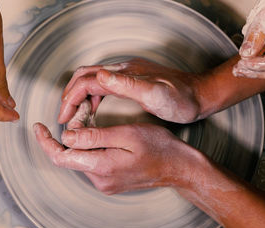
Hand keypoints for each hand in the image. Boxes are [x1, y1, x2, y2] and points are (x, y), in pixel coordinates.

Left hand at [33, 122, 204, 194]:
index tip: (38, 126)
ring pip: (80, 157)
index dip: (45, 141)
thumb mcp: (127, 134)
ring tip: (93, 117)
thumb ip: (94, 137)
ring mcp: (105, 183)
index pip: (61, 157)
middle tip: (82, 112)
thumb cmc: (158, 146)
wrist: (178, 167)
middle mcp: (99, 180)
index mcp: (101, 167)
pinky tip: (100, 133)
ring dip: (81, 138)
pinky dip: (90, 146)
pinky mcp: (110, 181)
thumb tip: (66, 137)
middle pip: (70, 155)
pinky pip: (91, 162)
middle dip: (69, 132)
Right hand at [58, 58, 203, 124]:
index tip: (64, 118)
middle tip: (64, 118)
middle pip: (85, 78)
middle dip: (70, 97)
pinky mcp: (133, 84)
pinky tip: (94, 113)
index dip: (71, 99)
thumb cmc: (180, 99)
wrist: (200, 97)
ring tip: (75, 119)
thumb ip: (127, 84)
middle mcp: (123, 71)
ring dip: (80, 99)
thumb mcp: (154, 94)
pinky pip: (104, 89)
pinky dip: (93, 100)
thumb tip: (100, 75)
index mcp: (124, 73)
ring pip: (93, 83)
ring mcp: (128, 76)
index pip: (86, 81)